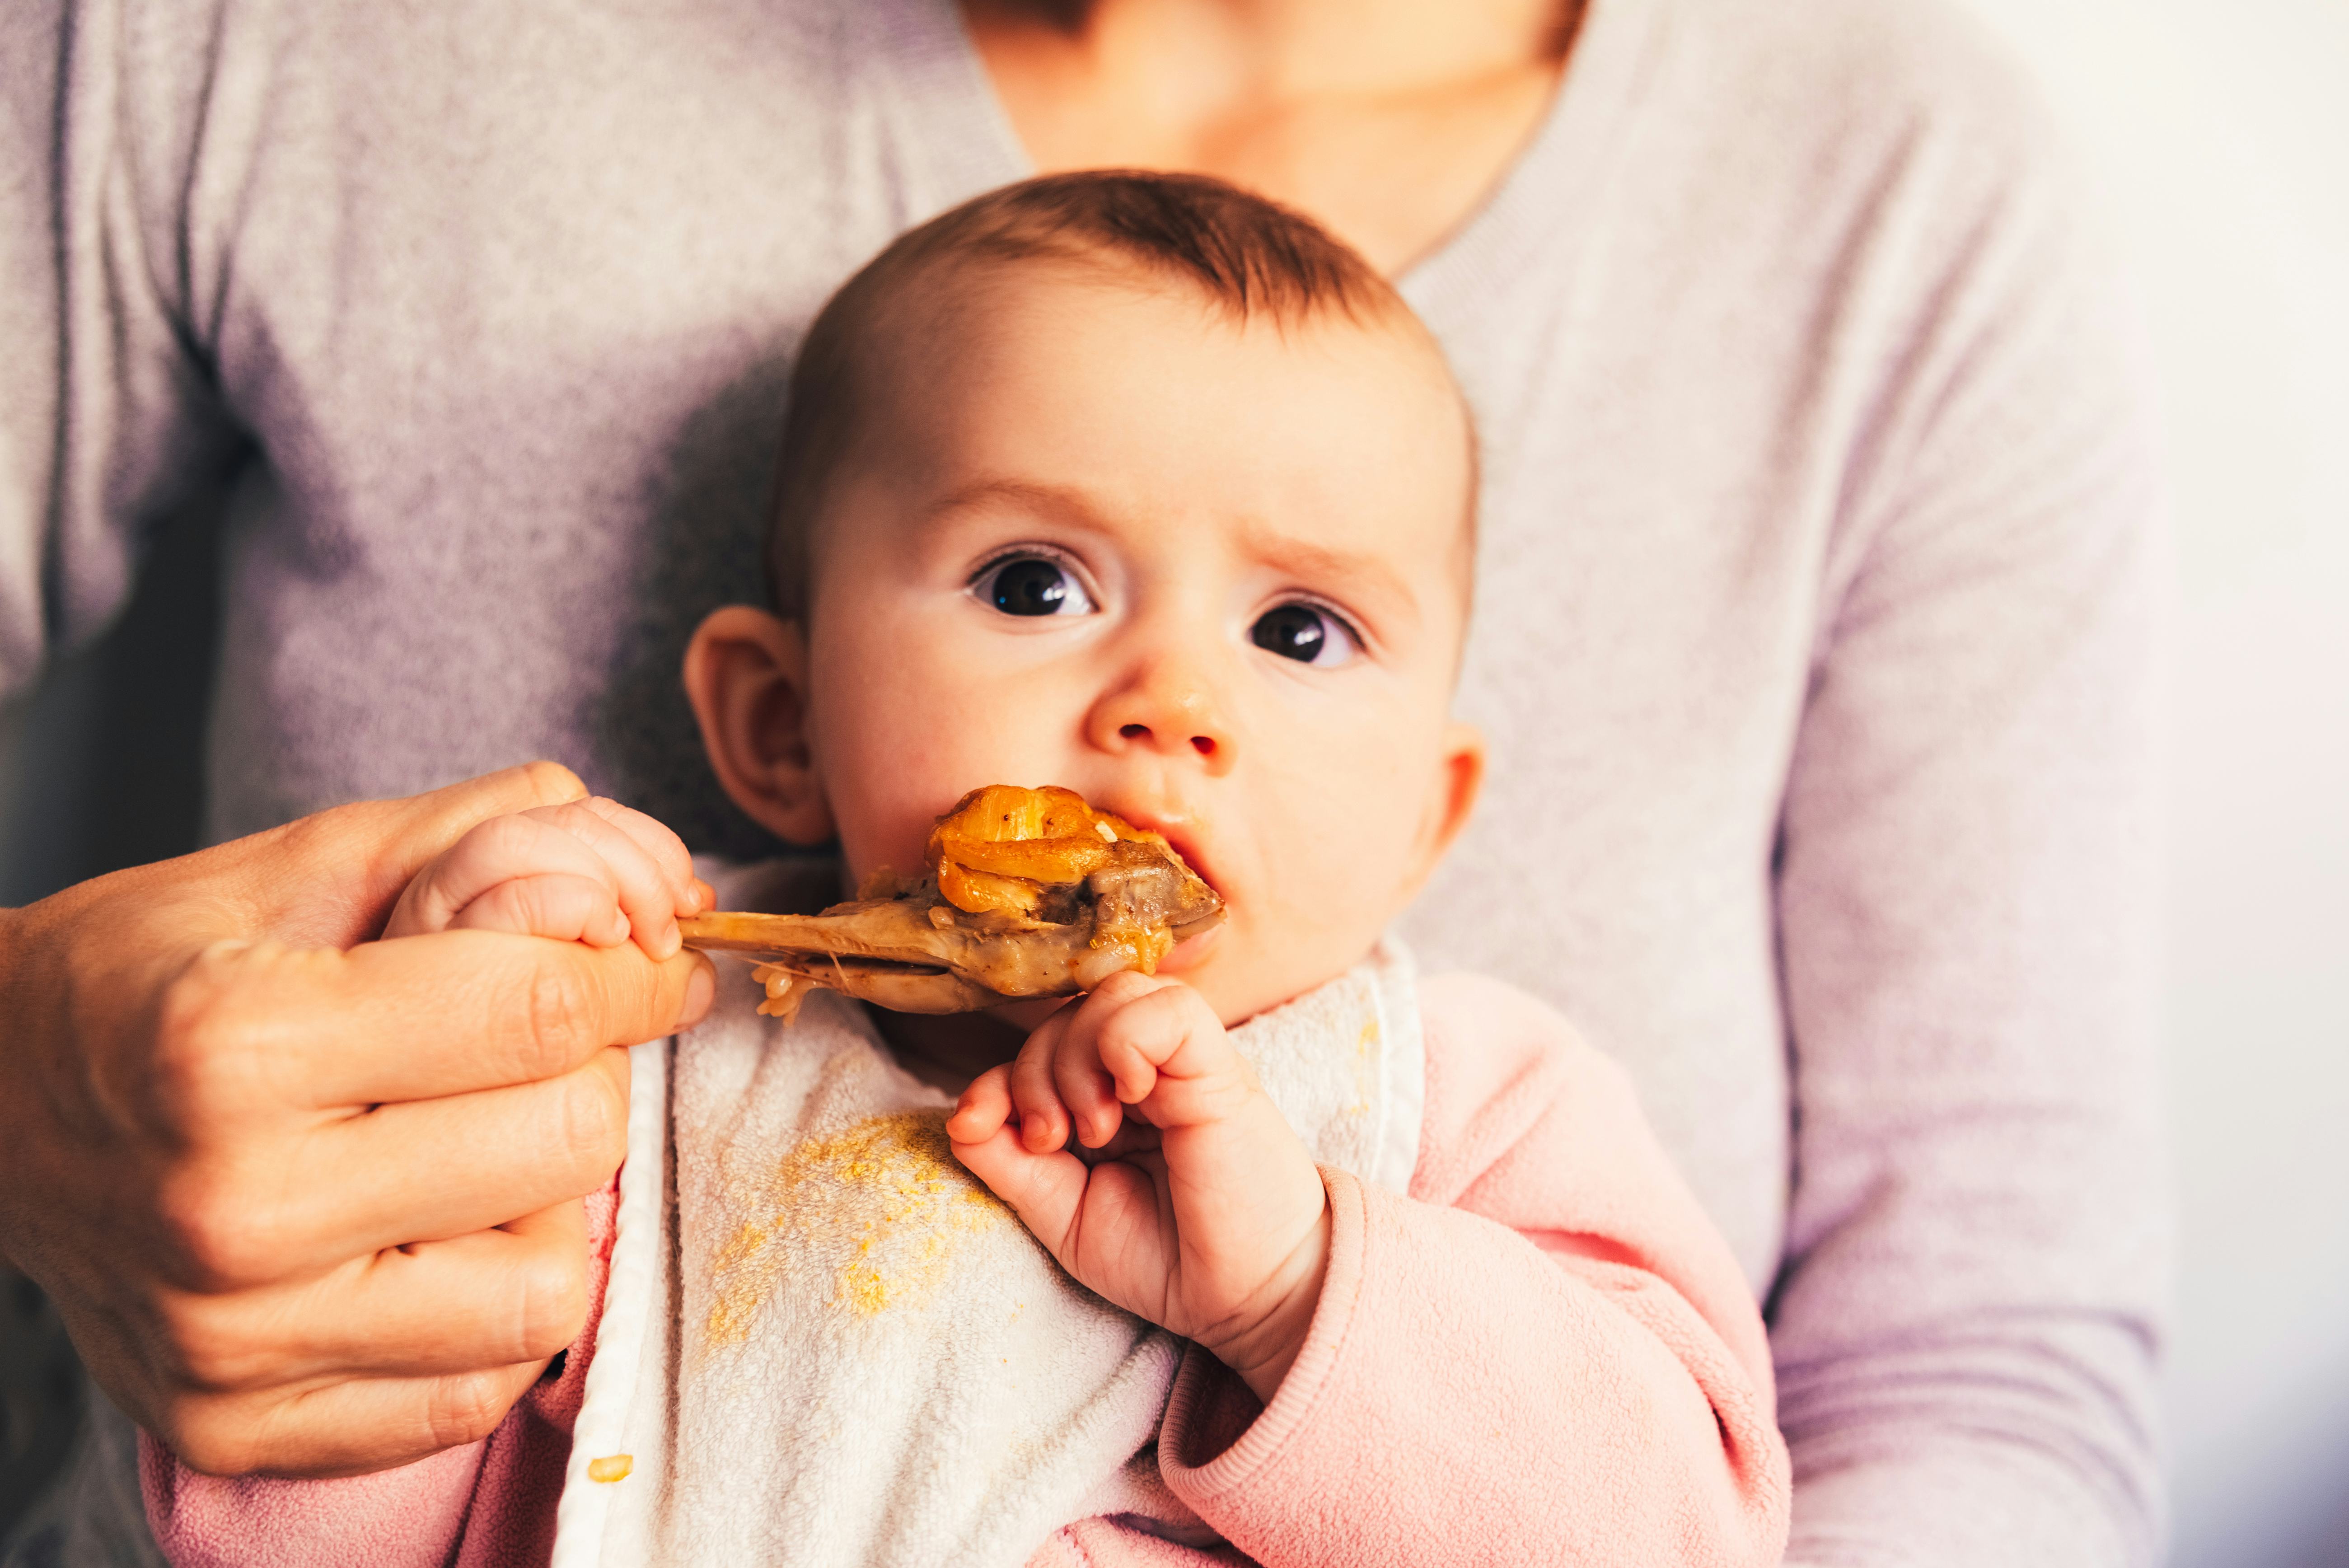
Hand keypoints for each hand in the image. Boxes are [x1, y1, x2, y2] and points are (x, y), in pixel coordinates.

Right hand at [0, 764, 713, 1476]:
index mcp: (237, 1044)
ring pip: (546, 1289)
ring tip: (474, 1154)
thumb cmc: (159, 972)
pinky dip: (487, 1319)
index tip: (636, 959)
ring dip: (546, 1208)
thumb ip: (484, 840)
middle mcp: (232, 1209)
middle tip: (528, 1052)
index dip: (625, 972)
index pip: (541, 1011)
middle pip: (564, 1143)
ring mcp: (233, 1341)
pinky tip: (434, 1244)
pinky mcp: (238, 1429)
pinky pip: (472, 1396)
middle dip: (580, 1076)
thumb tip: (655, 878)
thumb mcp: (305, 868)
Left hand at [946, 971, 1329, 1402]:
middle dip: (1034, 1075)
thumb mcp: (1061, 1213)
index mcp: (1111, 1095)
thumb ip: (1008, 1161)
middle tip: (1057, 1141)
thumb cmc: (1167, 1258)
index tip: (985, 1126)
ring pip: (1111, 996)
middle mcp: (1149, 1068)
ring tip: (1095, 1129)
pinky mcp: (1220, 1066)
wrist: (1248, 1299)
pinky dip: (1128, 1043)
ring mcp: (1185, 1062)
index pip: (1040, 1044)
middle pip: (1066, 1013)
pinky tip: (1133, 1097)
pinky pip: (1166, 1009)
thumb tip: (961, 1113)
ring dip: (1076, 1058)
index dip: (998, 1076)